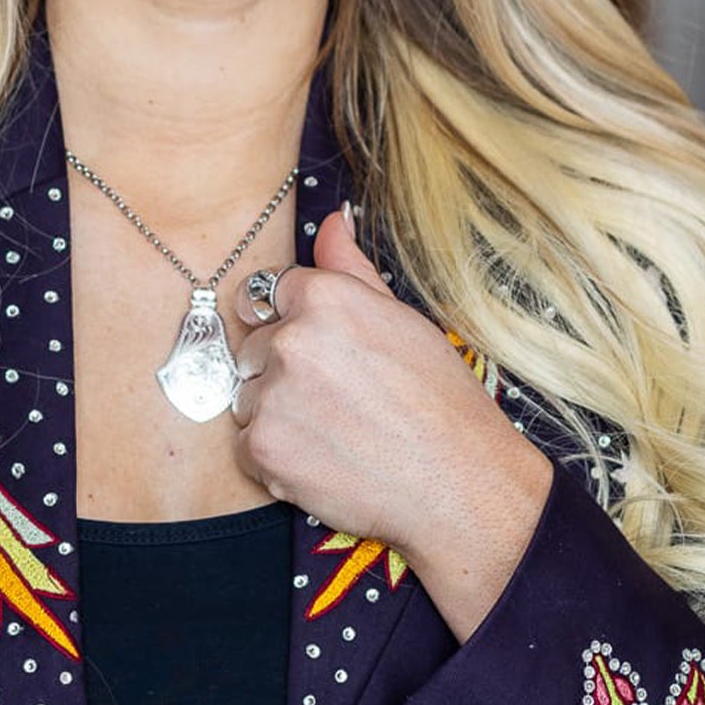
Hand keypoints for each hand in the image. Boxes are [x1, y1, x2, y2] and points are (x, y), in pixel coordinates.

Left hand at [229, 205, 552, 641]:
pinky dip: (275, 459)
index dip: (297, 326)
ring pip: (248, 397)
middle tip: (339, 400)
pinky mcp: (263, 448)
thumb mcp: (403, 319)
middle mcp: (290, 338)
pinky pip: (246, 446)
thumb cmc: (441, 401)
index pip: (271, 295)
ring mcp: (272, 395)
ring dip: (278, 415)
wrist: (458, 484)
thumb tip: (332, 220)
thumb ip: (352, 269)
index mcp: (322, 296)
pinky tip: (324, 460)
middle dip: (283, 371)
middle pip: (254, 347)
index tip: (328, 355)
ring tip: (336, 432)